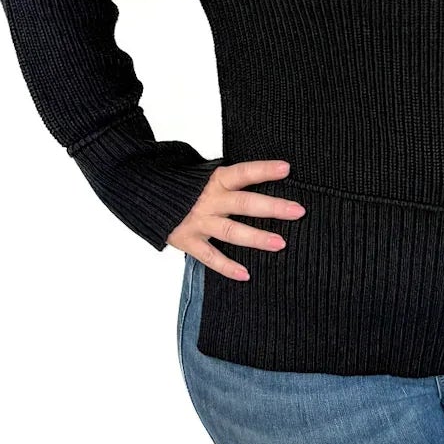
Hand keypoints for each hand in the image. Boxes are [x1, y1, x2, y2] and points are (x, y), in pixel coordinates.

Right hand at [165, 159, 303, 277]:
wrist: (145, 195)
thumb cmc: (184, 186)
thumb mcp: (204, 175)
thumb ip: (230, 180)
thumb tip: (266, 176)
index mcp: (214, 180)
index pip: (243, 173)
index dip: (264, 170)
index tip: (286, 169)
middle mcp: (209, 201)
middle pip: (244, 203)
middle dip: (272, 207)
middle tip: (298, 211)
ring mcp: (199, 222)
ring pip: (231, 231)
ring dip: (256, 237)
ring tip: (280, 243)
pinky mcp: (188, 241)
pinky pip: (210, 257)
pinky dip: (227, 267)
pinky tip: (245, 274)